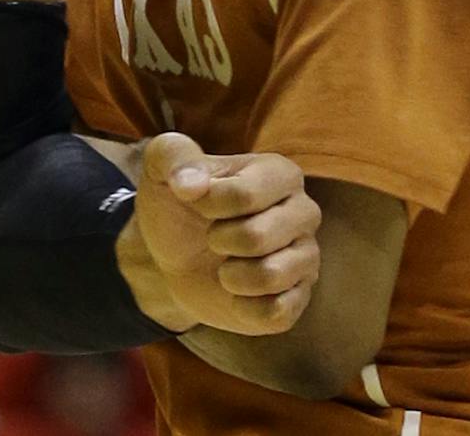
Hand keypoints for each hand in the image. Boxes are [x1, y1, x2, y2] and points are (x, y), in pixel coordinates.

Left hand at [122, 133, 319, 335]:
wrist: (174, 257)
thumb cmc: (177, 204)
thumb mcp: (163, 167)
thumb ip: (172, 156)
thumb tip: (189, 184)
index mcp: (281, 173)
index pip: (245, 195)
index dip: (207, 205)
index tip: (198, 203)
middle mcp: (305, 212)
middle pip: (257, 236)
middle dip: (218, 241)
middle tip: (213, 237)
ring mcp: (306, 258)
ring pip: (270, 276)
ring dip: (230, 275)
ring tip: (225, 265)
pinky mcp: (298, 298)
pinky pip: (276, 312)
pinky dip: (243, 307)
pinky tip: (236, 293)